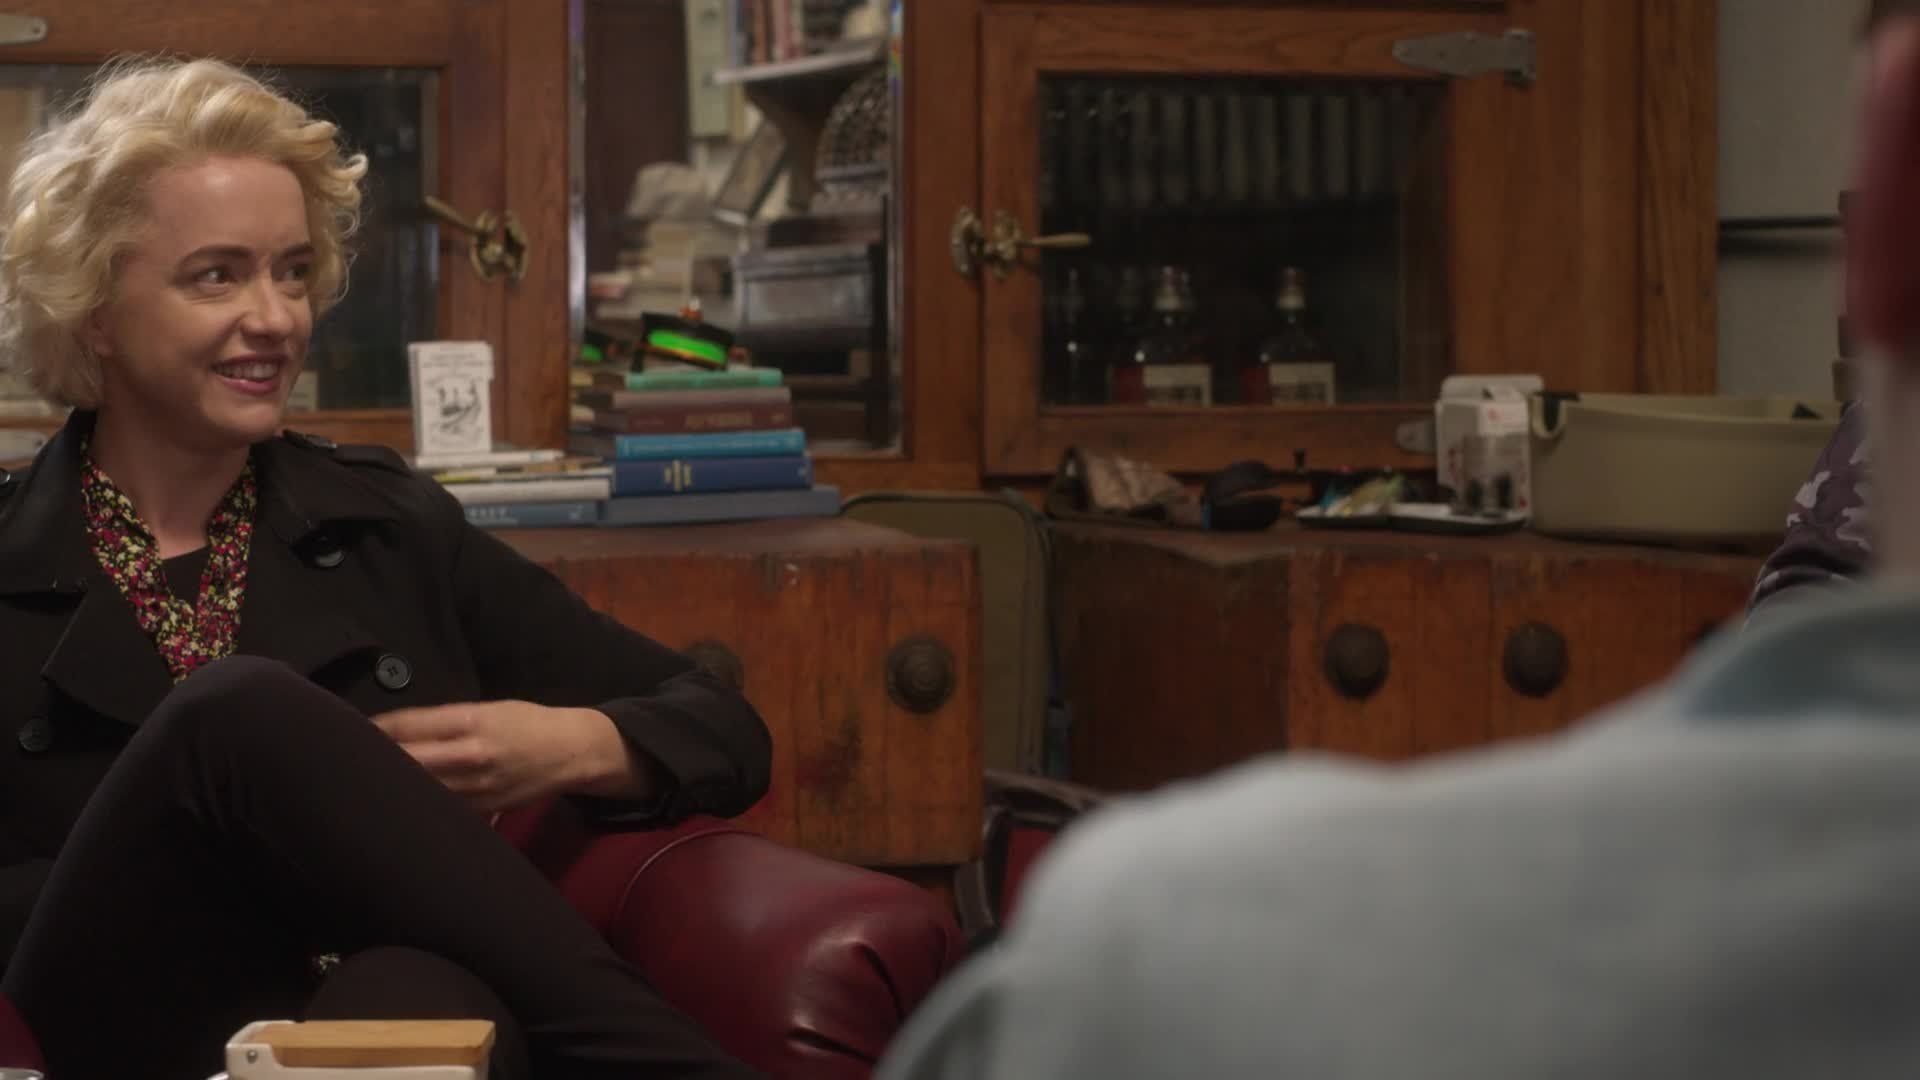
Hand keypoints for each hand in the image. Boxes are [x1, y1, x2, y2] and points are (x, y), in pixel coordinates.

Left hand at [372, 701, 624, 811]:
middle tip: (345, 757)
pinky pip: (440, 807)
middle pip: (409, 760)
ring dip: (392, 785)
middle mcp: (472, 755)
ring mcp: (477, 787)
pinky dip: (418, 803)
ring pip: (421, 788)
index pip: (411, 725)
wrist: (571, 753)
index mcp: (473, 721)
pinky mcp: (482, 809)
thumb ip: (445, 721)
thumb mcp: (489, 709)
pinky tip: (399, 803)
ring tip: (363, 783)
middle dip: (377, 757)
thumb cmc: (526, 724)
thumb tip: (396, 731)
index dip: (377, 727)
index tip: (350, 727)